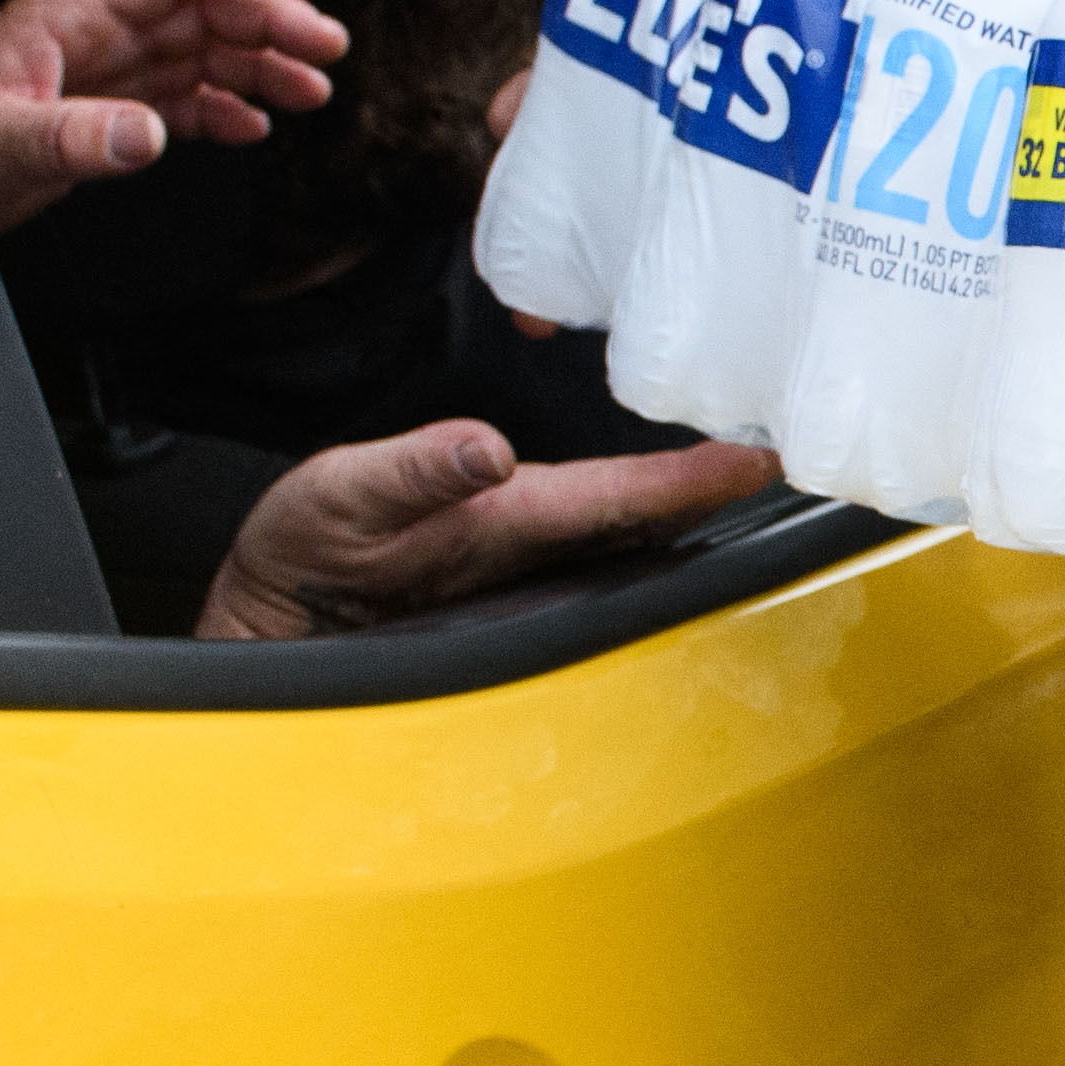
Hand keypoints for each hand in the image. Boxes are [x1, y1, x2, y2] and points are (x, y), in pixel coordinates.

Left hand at [0, 0, 345, 232]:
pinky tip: (252, 128)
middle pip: (193, 10)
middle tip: (323, 46)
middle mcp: (87, 40)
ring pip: (194, 54)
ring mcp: (95, 78)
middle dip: (264, 20)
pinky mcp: (96, 120)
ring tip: (309, 90)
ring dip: (255, 67)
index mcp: (61, 20)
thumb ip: (72, 138)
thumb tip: (149, 132)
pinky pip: (173, 102)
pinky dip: (218, 111)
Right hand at [197, 421, 774, 646]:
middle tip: (797, 441)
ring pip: (633, 531)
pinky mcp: (509, 555)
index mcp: (505, 531)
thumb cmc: (300, 567)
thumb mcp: (337, 502)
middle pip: (652, 520)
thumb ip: (413, 475)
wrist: (267, 625)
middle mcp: (534, 550)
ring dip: (694, 501)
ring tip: (763, 461)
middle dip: (722, 488)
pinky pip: (598, 527)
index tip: (766, 456)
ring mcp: (527, 560)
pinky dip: (645, 503)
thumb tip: (486, 452)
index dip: (695, 480)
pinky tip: (679, 490)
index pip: (622, 502)